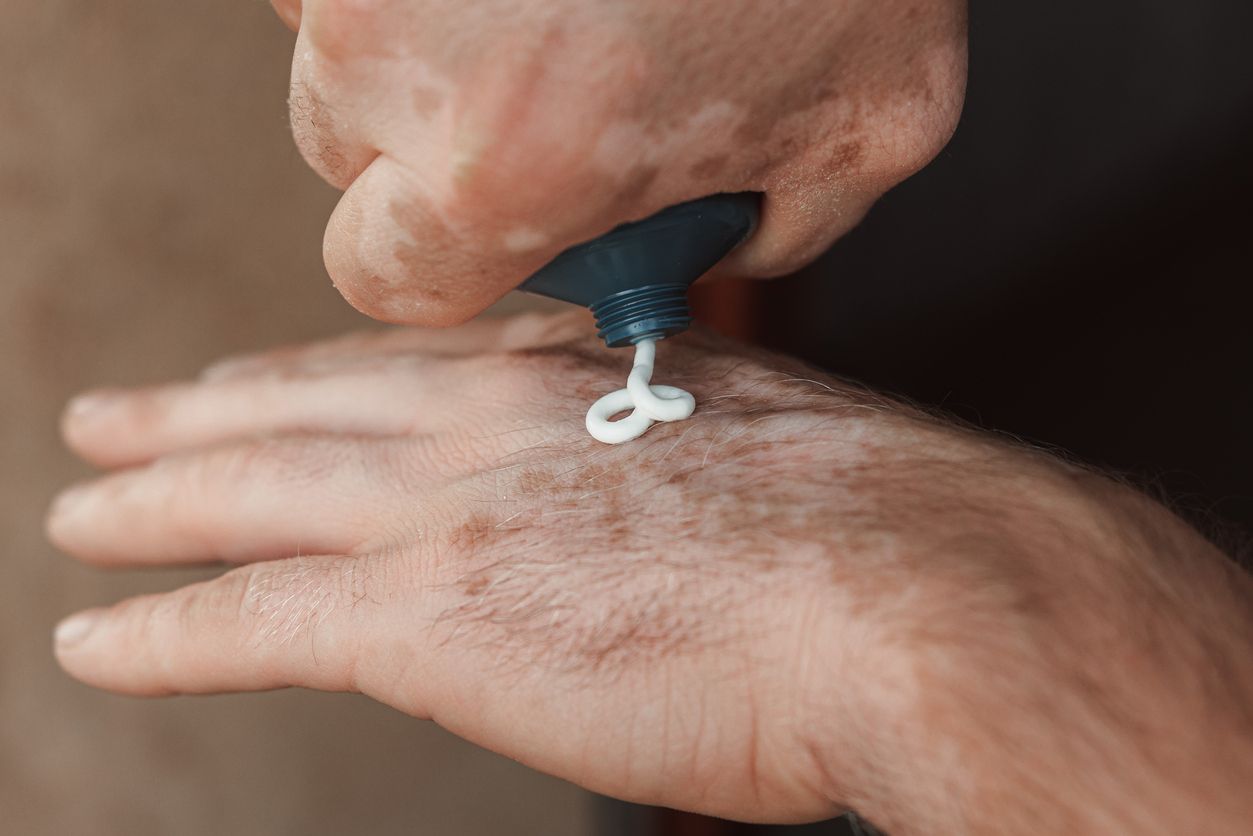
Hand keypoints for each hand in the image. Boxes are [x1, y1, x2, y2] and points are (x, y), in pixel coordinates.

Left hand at [48, 314, 1252, 830]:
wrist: (916, 587)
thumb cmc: (874, 534)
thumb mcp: (754, 454)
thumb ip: (662, 467)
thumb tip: (642, 511)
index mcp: (582, 372)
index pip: (409, 363)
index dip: (320, 374)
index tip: (270, 384)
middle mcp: (499, 416)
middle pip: (303, 408)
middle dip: (201, 416)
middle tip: (119, 423)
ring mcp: (455, 508)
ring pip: (254, 494)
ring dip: (157, 506)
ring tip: (87, 514)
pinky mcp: (432, 617)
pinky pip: (254, 618)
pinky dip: (167, 632)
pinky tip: (103, 637)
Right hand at [268, 0, 966, 323]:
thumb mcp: (871, 120)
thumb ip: (769, 230)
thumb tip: (699, 250)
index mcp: (505, 166)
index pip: (385, 277)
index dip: (434, 257)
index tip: (484, 225)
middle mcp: (387, 48)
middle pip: (340, 143)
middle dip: (424, 127)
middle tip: (542, 69)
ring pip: (331, 22)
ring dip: (410, 17)